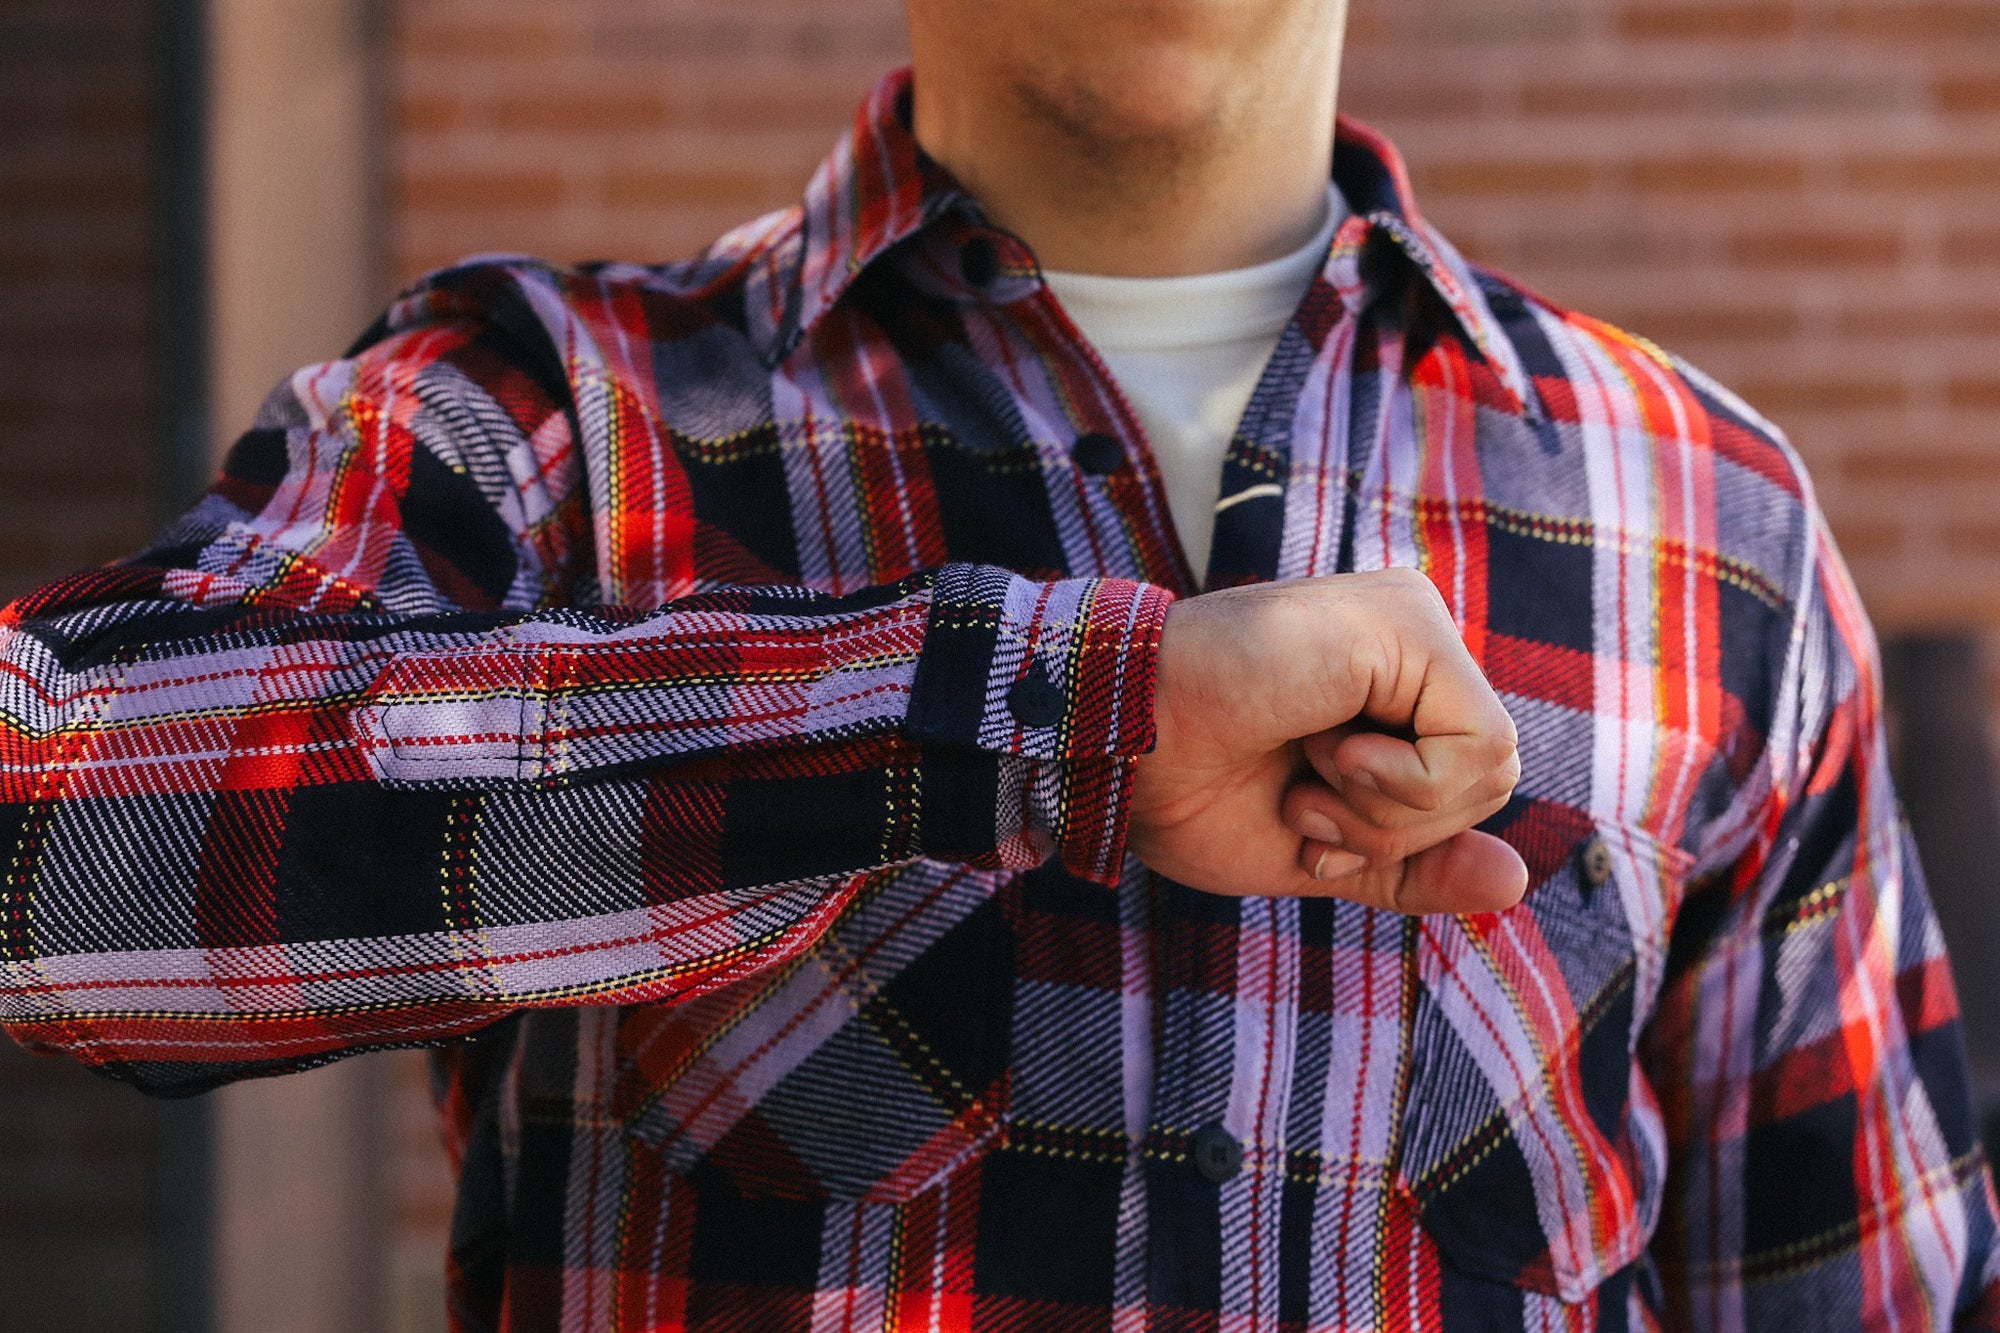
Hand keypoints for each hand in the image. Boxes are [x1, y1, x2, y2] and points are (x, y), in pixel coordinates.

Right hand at [1129, 568, 1527, 912]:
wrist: (1118, 748)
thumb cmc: (1190, 789)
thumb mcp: (1323, 849)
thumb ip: (1414, 866)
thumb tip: (1516, 882)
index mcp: (1392, 685)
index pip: (1467, 789)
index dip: (1392, 837)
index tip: (1301, 818)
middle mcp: (1412, 641)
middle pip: (1489, 783)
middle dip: (1392, 828)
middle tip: (1300, 793)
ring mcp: (1412, 622)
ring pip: (1490, 768)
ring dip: (1383, 806)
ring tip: (1303, 764)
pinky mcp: (1409, 622)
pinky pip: (1478, 746)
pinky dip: (1399, 782)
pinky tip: (1323, 744)